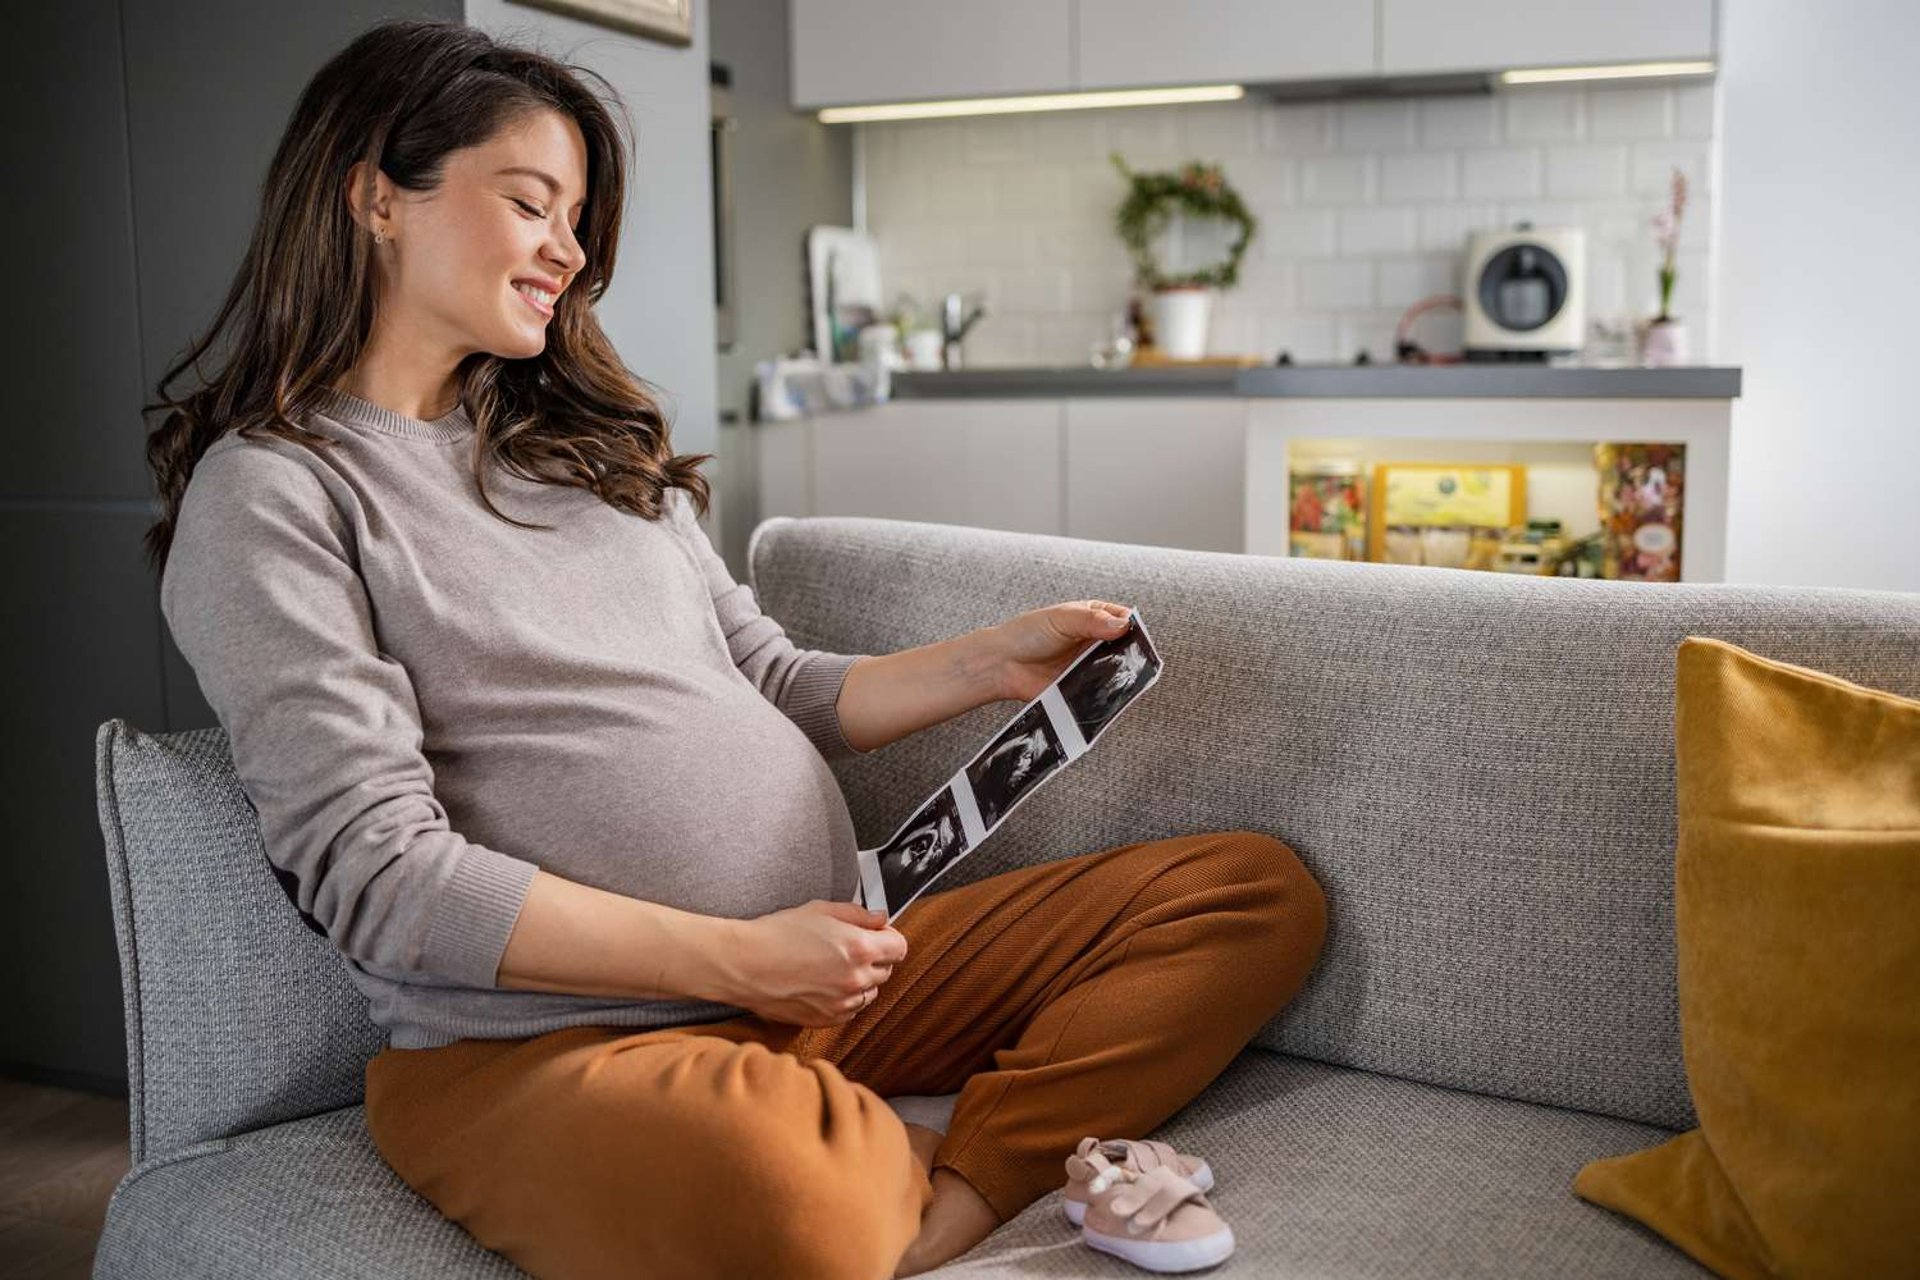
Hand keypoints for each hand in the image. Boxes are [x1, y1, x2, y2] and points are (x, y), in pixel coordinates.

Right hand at [721, 900, 907, 1026]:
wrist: (744, 964)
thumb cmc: (776, 935)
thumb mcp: (820, 910)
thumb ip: (858, 915)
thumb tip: (880, 919)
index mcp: (858, 949)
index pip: (900, 947)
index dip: (889, 937)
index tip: (878, 934)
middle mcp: (855, 979)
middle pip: (887, 970)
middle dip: (874, 957)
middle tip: (848, 947)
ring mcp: (842, 1003)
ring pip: (869, 992)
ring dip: (860, 980)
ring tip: (831, 966)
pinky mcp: (826, 1020)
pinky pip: (850, 1010)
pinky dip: (844, 999)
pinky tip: (823, 983)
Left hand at [989, 599, 1134, 702]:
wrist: (1002, 664)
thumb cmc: (1028, 633)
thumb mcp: (1062, 619)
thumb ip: (1092, 620)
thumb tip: (1124, 625)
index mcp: (1093, 617)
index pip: (1124, 618)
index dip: (1133, 627)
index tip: (1135, 635)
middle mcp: (1095, 641)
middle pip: (1125, 646)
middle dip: (1131, 652)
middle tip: (1132, 659)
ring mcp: (1090, 665)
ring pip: (1116, 669)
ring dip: (1121, 672)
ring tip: (1121, 675)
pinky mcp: (1083, 686)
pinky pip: (1102, 690)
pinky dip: (1107, 691)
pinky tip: (1108, 691)